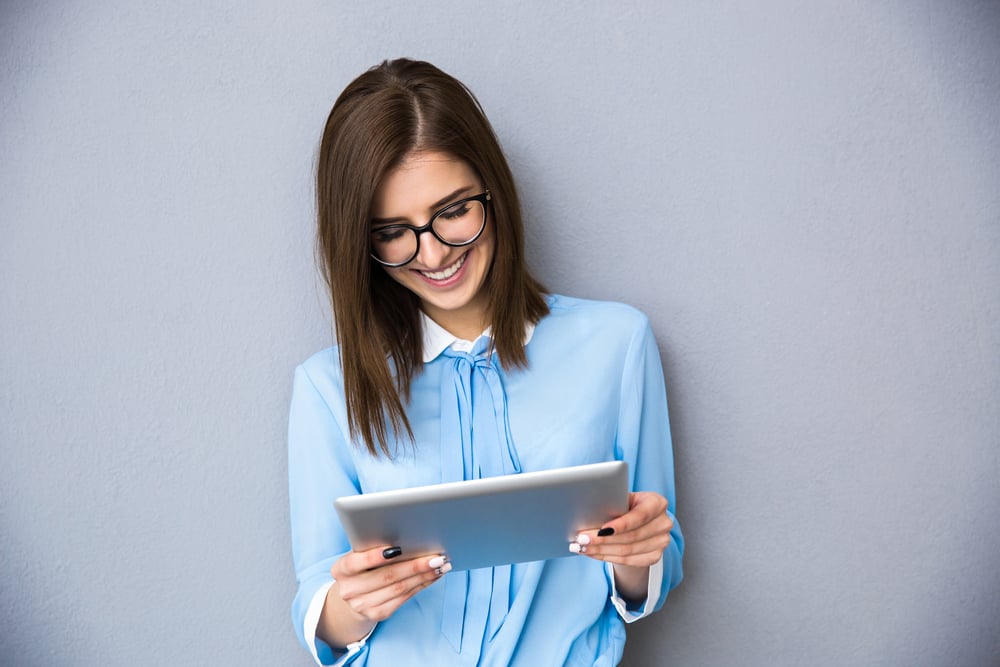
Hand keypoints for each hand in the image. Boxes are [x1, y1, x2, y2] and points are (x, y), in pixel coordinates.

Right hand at [318, 546, 449, 646]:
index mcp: (340, 570)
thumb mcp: (358, 555)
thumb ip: (372, 547)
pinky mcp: (377, 613)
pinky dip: (421, 585)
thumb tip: (406, 537)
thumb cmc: (361, 567)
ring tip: (440, 565)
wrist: (353, 594)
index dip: (375, 556)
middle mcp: (348, 590)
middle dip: (414, 565)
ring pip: (399, 588)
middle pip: (386, 576)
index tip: (398, 548)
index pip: (356, 562)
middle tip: (435, 556)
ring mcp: (362, 605)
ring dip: (423, 576)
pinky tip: (433, 576)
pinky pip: (404, 598)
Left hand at [568, 492, 672, 601]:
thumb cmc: (626, 505)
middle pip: (631, 536)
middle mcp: (664, 523)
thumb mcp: (622, 498)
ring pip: (627, 551)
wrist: (638, 521)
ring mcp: (662, 542)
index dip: (621, 524)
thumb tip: (587, 513)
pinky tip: (593, 554)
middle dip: (602, 539)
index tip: (601, 530)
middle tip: (581, 539)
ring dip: (601, 551)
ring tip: (581, 547)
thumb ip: (613, 503)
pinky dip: (607, 558)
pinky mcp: (655, 556)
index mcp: (657, 502)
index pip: (639, 516)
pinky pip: (628, 561)